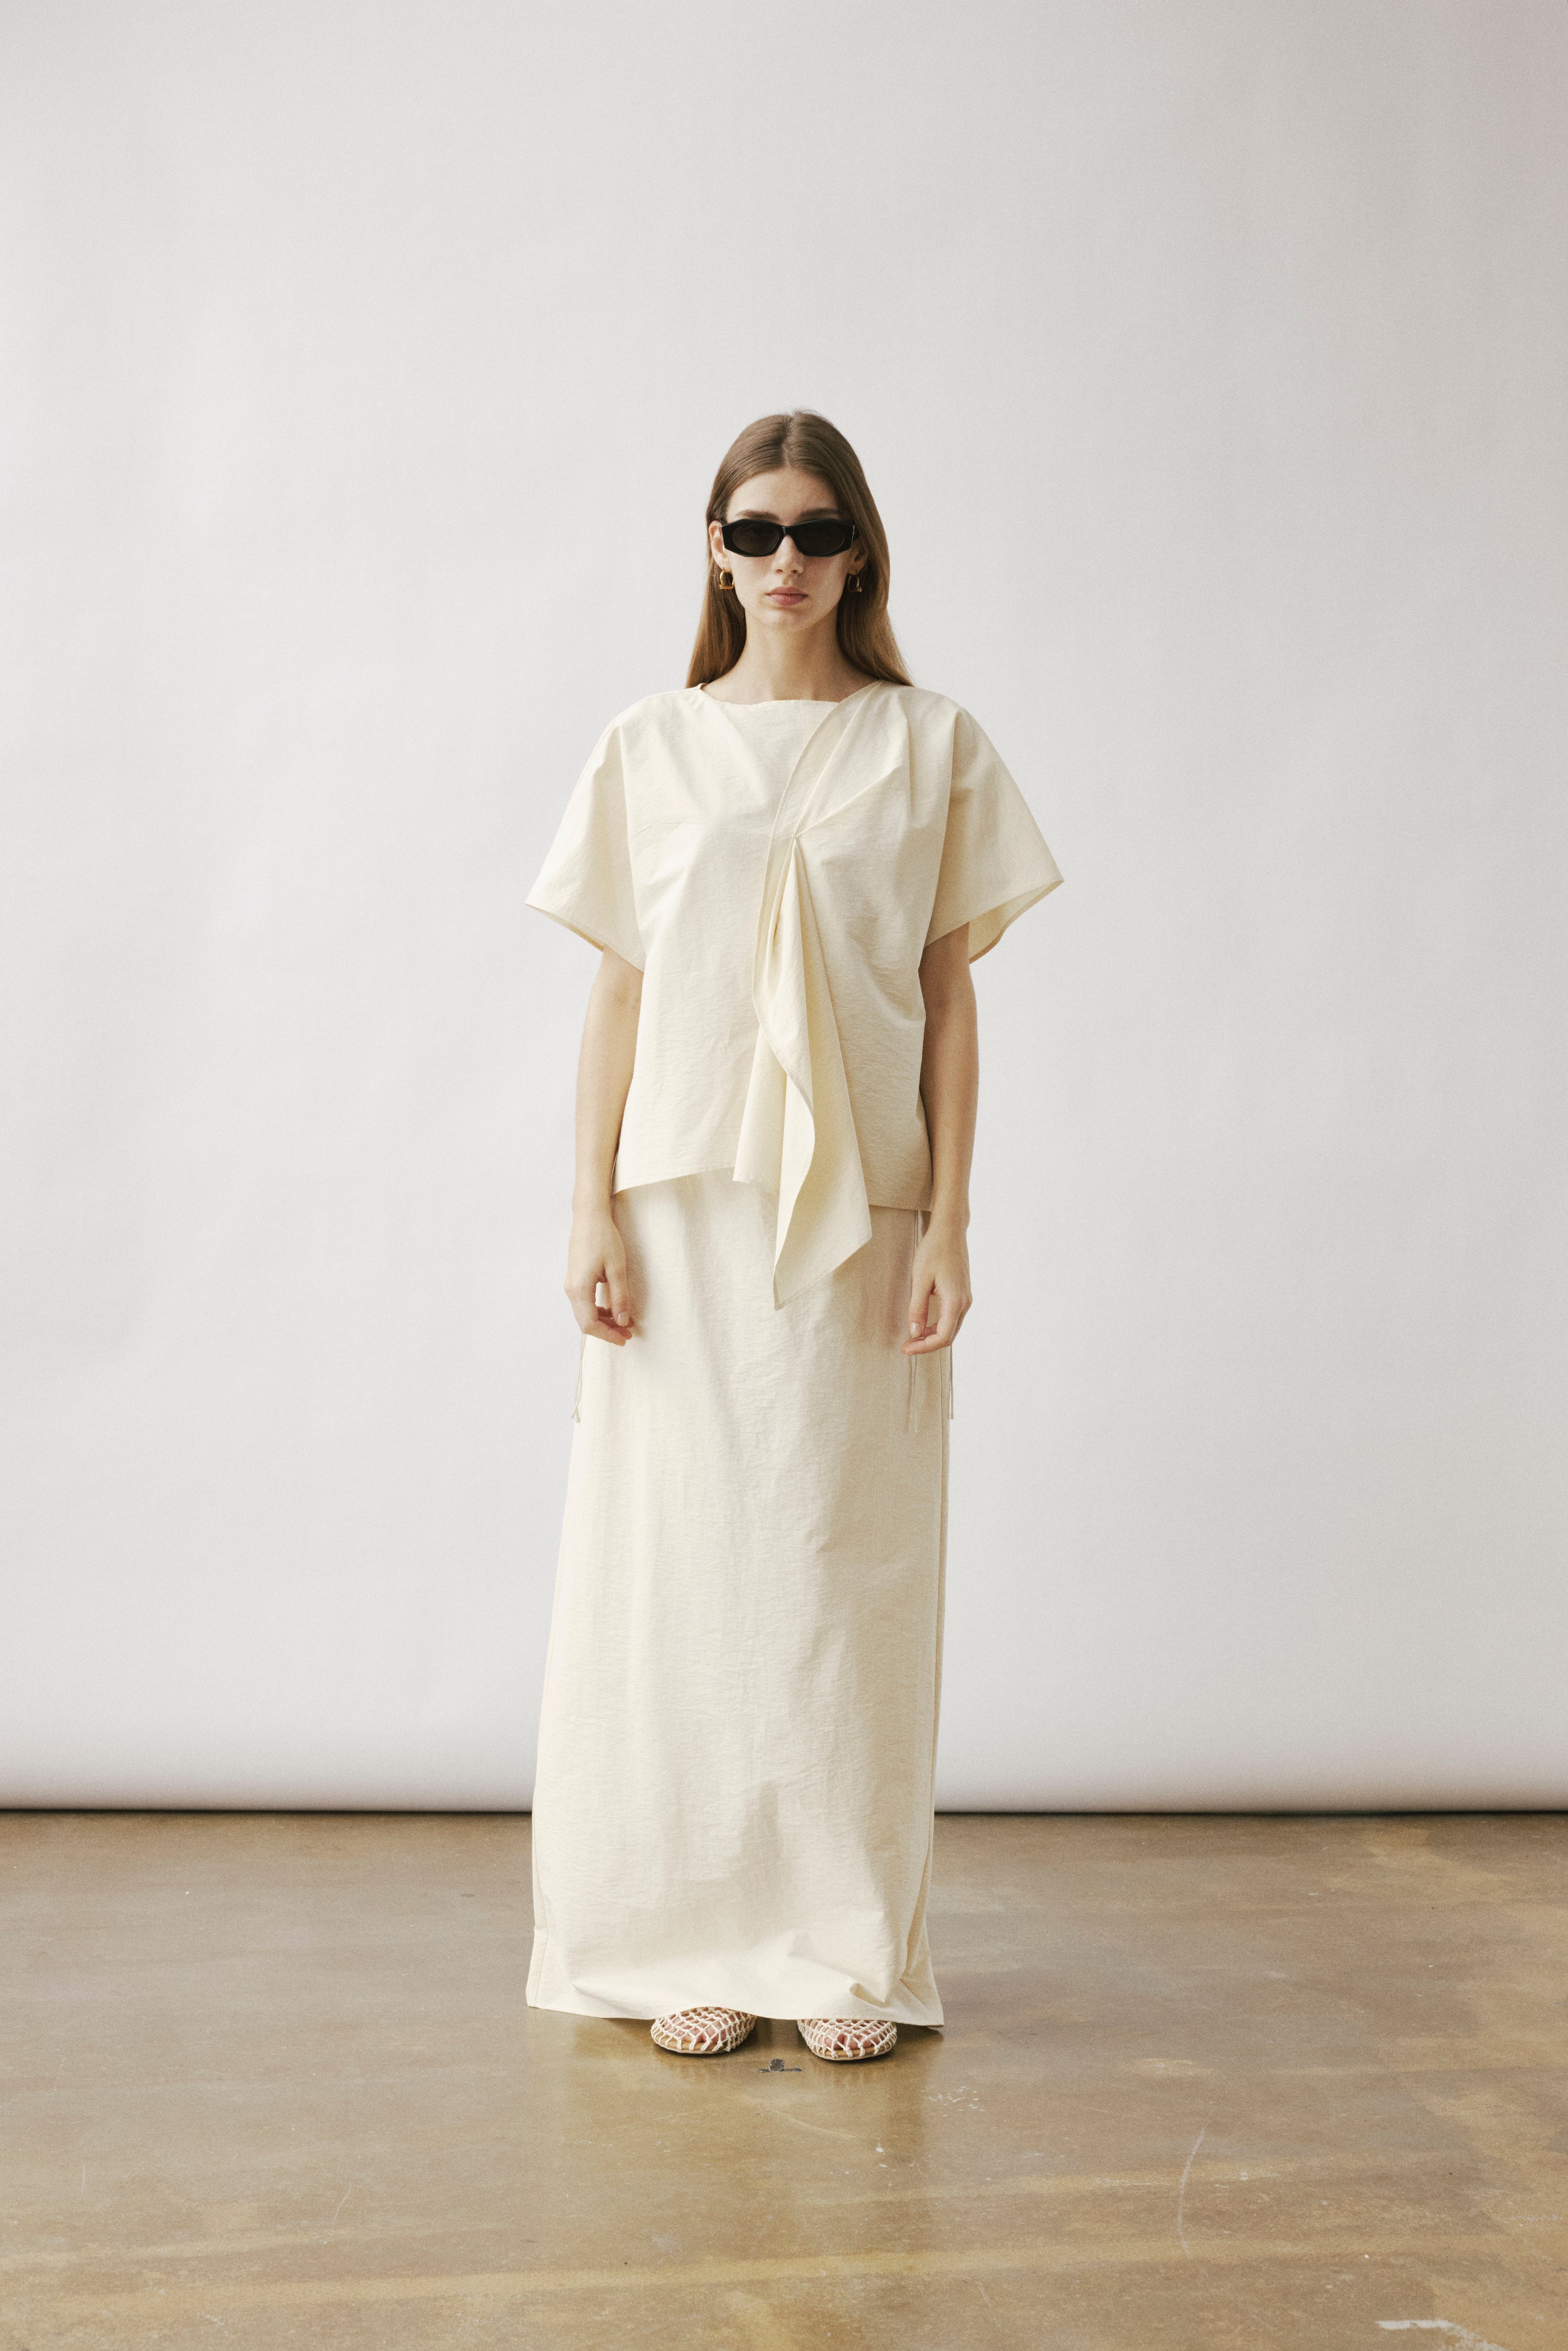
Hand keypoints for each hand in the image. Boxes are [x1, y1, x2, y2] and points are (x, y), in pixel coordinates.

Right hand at [566, 1204, 634, 1344]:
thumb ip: (620, 1297)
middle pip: (585, 1322)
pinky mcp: (574, 1279)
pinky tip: (613, 1308)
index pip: (590, 1324)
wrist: (589, 1217)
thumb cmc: (604, 1239)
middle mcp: (571, 1289)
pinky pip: (584, 1303)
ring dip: (603, 1321)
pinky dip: (598, 1310)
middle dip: (607, 1331)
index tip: (625, 1338)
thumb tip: (622, 1321)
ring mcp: (571, 1284)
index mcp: (580, 1289)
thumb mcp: (617, 1269)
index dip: (608, 1335)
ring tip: (624, 1322)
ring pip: (584, 1313)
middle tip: (628, 1333)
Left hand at [903, 1221, 970, 1353]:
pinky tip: (923, 1324)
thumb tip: (914, 1332)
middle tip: (906, 1346)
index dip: (923, 1347)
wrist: (950, 1230)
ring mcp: (965, 1298)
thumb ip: (917, 1308)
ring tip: (912, 1336)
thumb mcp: (920, 1279)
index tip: (905, 1347)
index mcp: (955, 1301)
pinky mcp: (962, 1294)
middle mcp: (964, 1303)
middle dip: (927, 1344)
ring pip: (951, 1328)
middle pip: (948, 1336)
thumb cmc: (934, 1250)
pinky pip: (952, 1318)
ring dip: (932, 1336)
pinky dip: (938, 1326)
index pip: (942, 1336)